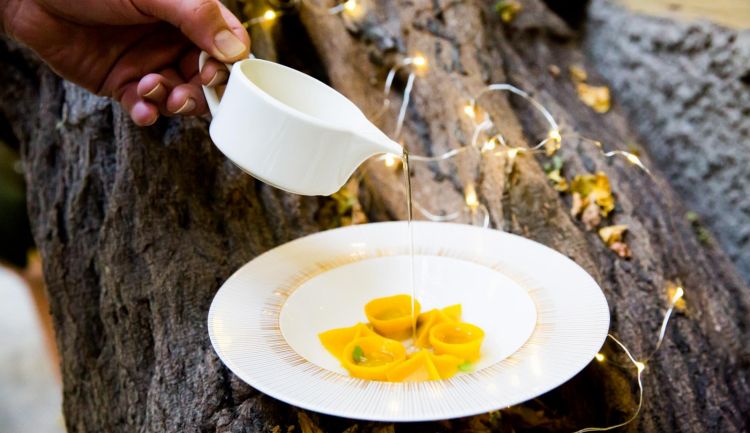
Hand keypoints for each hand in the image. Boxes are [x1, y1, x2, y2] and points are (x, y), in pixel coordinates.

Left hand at [2, 0, 249, 124]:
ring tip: (152, 91)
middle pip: (207, 80)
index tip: (213, 74)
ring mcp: (150, 65)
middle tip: (183, 97)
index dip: (227, 67)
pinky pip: (146, 108)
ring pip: (180, 97)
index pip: (226, 47)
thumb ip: (198, 18)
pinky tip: (141, 109)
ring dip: (172, 103)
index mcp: (189, 18)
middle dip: (200, 94)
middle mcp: (174, 42)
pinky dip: (147, 113)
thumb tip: (237, 48)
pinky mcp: (124, 85)